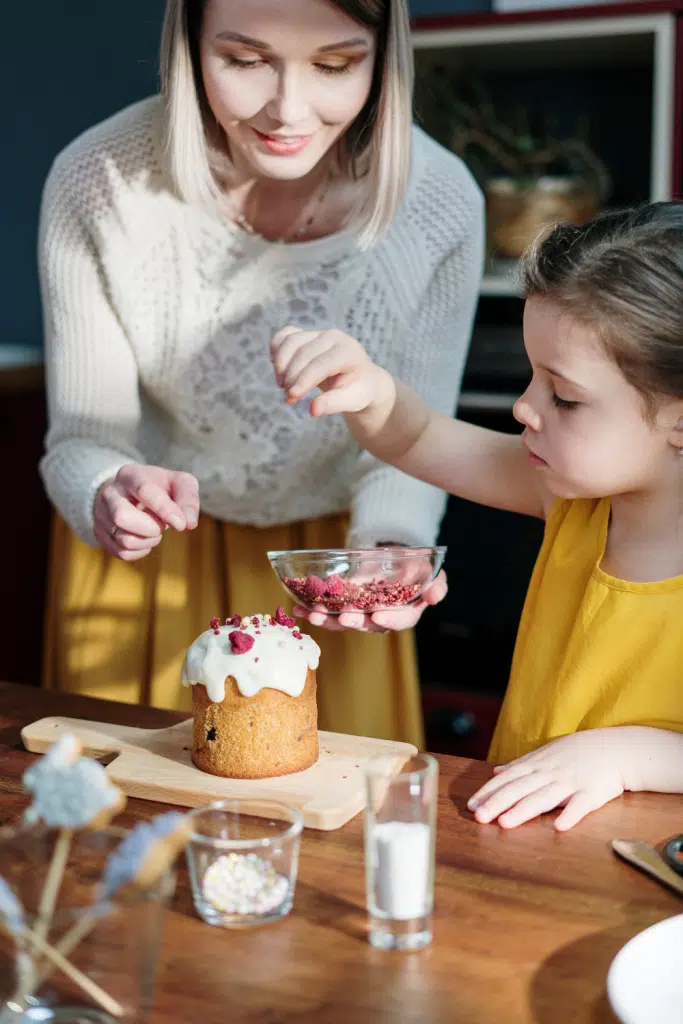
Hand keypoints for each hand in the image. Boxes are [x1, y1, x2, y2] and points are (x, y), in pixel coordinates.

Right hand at [93, 464, 199, 560]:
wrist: (131, 492)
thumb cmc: (161, 488)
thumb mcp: (179, 484)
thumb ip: (188, 500)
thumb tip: (189, 523)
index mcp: (130, 475)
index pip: (144, 491)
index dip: (164, 510)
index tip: (181, 525)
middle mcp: (110, 492)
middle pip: (122, 517)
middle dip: (150, 528)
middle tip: (162, 526)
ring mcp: (101, 513)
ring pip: (124, 540)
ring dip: (149, 541)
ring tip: (154, 530)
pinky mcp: (100, 532)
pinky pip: (122, 553)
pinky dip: (140, 551)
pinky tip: (145, 539)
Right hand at [270, 326, 391, 416]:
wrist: (359, 377)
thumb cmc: (357, 390)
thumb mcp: (352, 400)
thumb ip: (333, 404)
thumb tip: (312, 410)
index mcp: (348, 351)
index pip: (321, 363)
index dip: (304, 379)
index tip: (292, 396)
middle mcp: (333, 337)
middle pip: (303, 353)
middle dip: (291, 377)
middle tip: (288, 399)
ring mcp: (318, 333)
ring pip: (291, 341)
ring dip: (281, 365)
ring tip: (282, 387)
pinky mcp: (307, 334)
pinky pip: (285, 335)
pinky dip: (276, 348)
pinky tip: (277, 367)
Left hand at [294, 570, 446, 633]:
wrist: (393, 560)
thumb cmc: (414, 568)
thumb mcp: (429, 572)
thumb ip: (437, 585)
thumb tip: (434, 596)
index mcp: (405, 613)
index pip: (400, 621)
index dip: (389, 620)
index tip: (377, 616)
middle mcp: (382, 619)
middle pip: (367, 625)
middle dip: (353, 621)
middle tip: (343, 617)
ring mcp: (361, 615)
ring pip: (345, 622)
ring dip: (328, 619)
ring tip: (313, 614)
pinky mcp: (345, 609)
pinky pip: (331, 614)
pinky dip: (314, 611)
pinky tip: (299, 609)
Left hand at [467, 729, 629, 830]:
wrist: (617, 748)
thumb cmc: (579, 752)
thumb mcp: (547, 753)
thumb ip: (521, 765)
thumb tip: (496, 772)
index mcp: (538, 763)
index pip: (508, 779)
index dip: (489, 792)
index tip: (471, 805)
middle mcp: (550, 772)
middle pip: (520, 789)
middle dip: (498, 803)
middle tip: (478, 817)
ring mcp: (571, 782)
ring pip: (543, 797)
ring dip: (523, 810)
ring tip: (505, 823)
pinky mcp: (593, 792)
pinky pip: (580, 806)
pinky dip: (570, 815)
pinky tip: (558, 827)